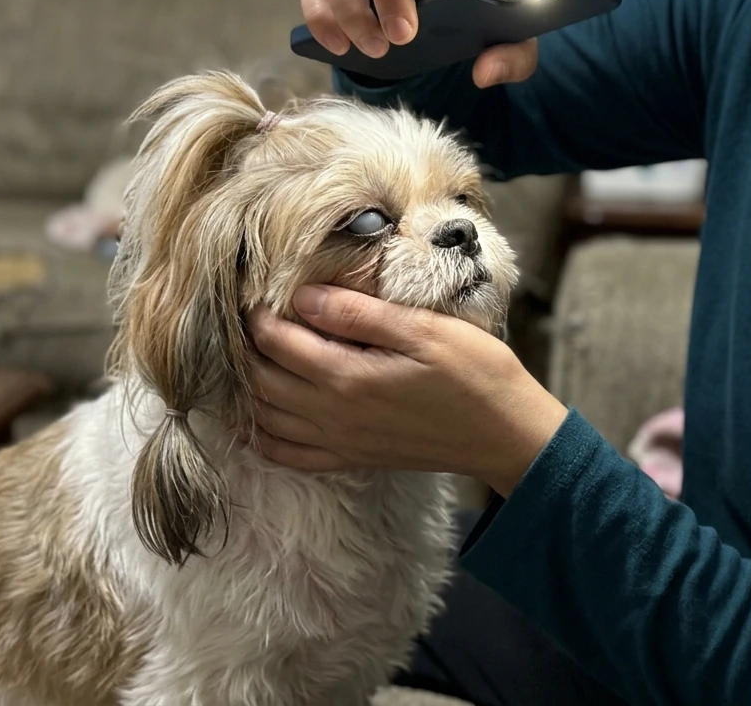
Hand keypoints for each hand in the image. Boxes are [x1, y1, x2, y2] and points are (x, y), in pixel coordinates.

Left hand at [244, 285, 567, 496]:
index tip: (253, 291)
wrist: (507, 433)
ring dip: (247, 389)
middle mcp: (334, 416)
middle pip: (261, 382)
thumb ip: (360, 314)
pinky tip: (258, 417)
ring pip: (266, 419)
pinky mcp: (352, 458)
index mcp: (349, 378)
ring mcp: (341, 442)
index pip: (278, 343)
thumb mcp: (424, 329)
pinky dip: (263, 437)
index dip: (257, 316)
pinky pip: (289, 456)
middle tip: (245, 319)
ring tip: (247, 356)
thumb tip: (304, 296)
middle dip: (244, 350)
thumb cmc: (475, 372)